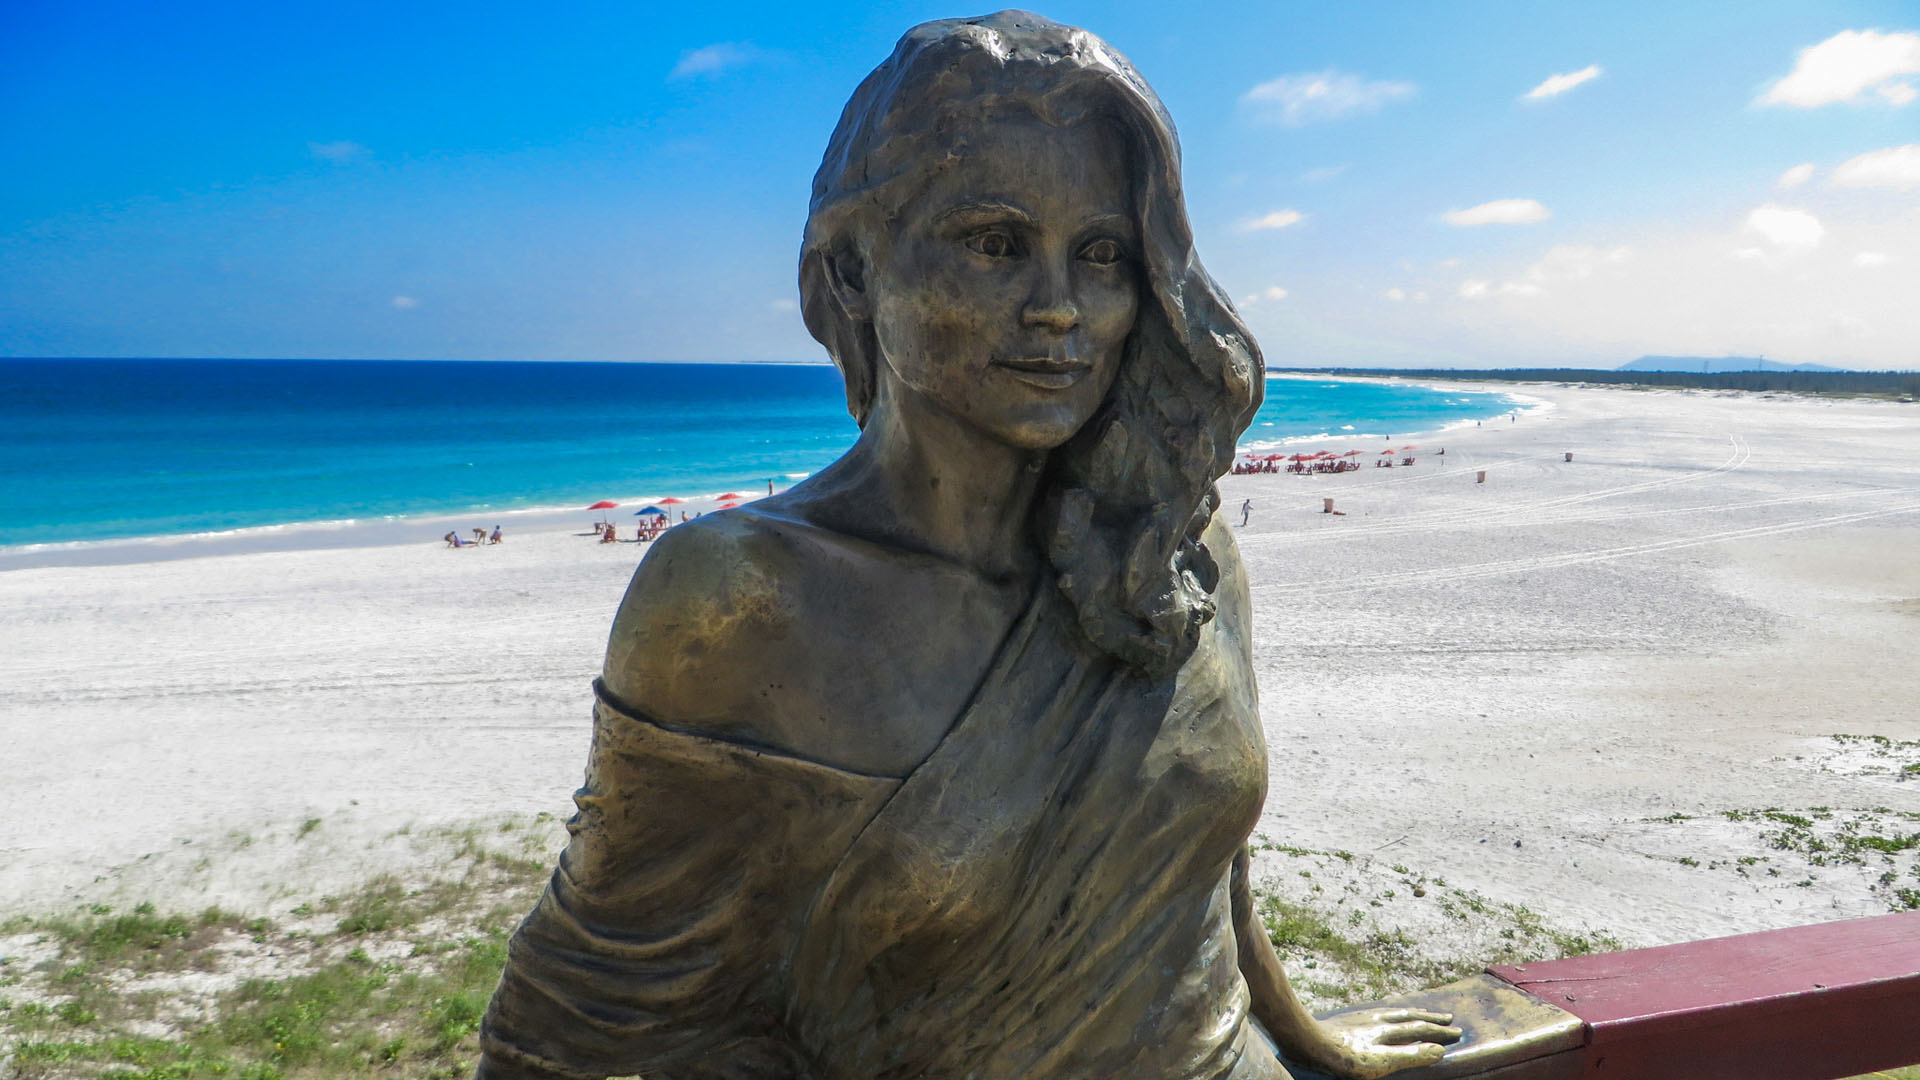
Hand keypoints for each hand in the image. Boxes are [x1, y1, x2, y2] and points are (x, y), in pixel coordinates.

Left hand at [1299, 1008, 1462, 1079]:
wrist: (1307, 1040)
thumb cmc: (1344, 1058)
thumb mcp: (1382, 1062)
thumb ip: (1410, 1055)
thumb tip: (1439, 1050)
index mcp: (1388, 1031)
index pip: (1420, 1030)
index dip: (1438, 1032)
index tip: (1457, 1032)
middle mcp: (1377, 1020)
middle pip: (1409, 1017)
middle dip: (1430, 1019)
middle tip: (1448, 1017)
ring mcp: (1362, 1018)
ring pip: (1393, 1011)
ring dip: (1411, 1012)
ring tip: (1420, 1012)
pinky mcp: (1347, 1019)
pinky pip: (1376, 1011)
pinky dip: (1389, 1011)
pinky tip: (1383, 1013)